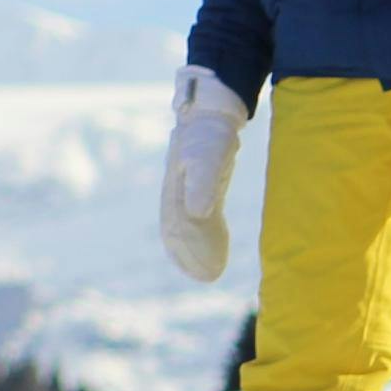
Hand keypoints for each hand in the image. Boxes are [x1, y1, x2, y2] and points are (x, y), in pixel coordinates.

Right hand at [157, 66, 250, 283]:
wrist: (209, 113)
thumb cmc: (209, 134)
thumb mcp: (208, 156)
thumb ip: (202, 183)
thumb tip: (197, 214)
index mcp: (175, 192)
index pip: (177, 229)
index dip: (189, 252)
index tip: (205, 272)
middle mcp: (176, 195)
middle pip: (178, 232)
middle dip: (190, 256)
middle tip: (208, 278)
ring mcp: (185, 192)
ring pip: (185, 228)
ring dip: (194, 250)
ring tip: (208, 272)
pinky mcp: (197, 189)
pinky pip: (196, 219)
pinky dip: (204, 237)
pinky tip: (214, 248)